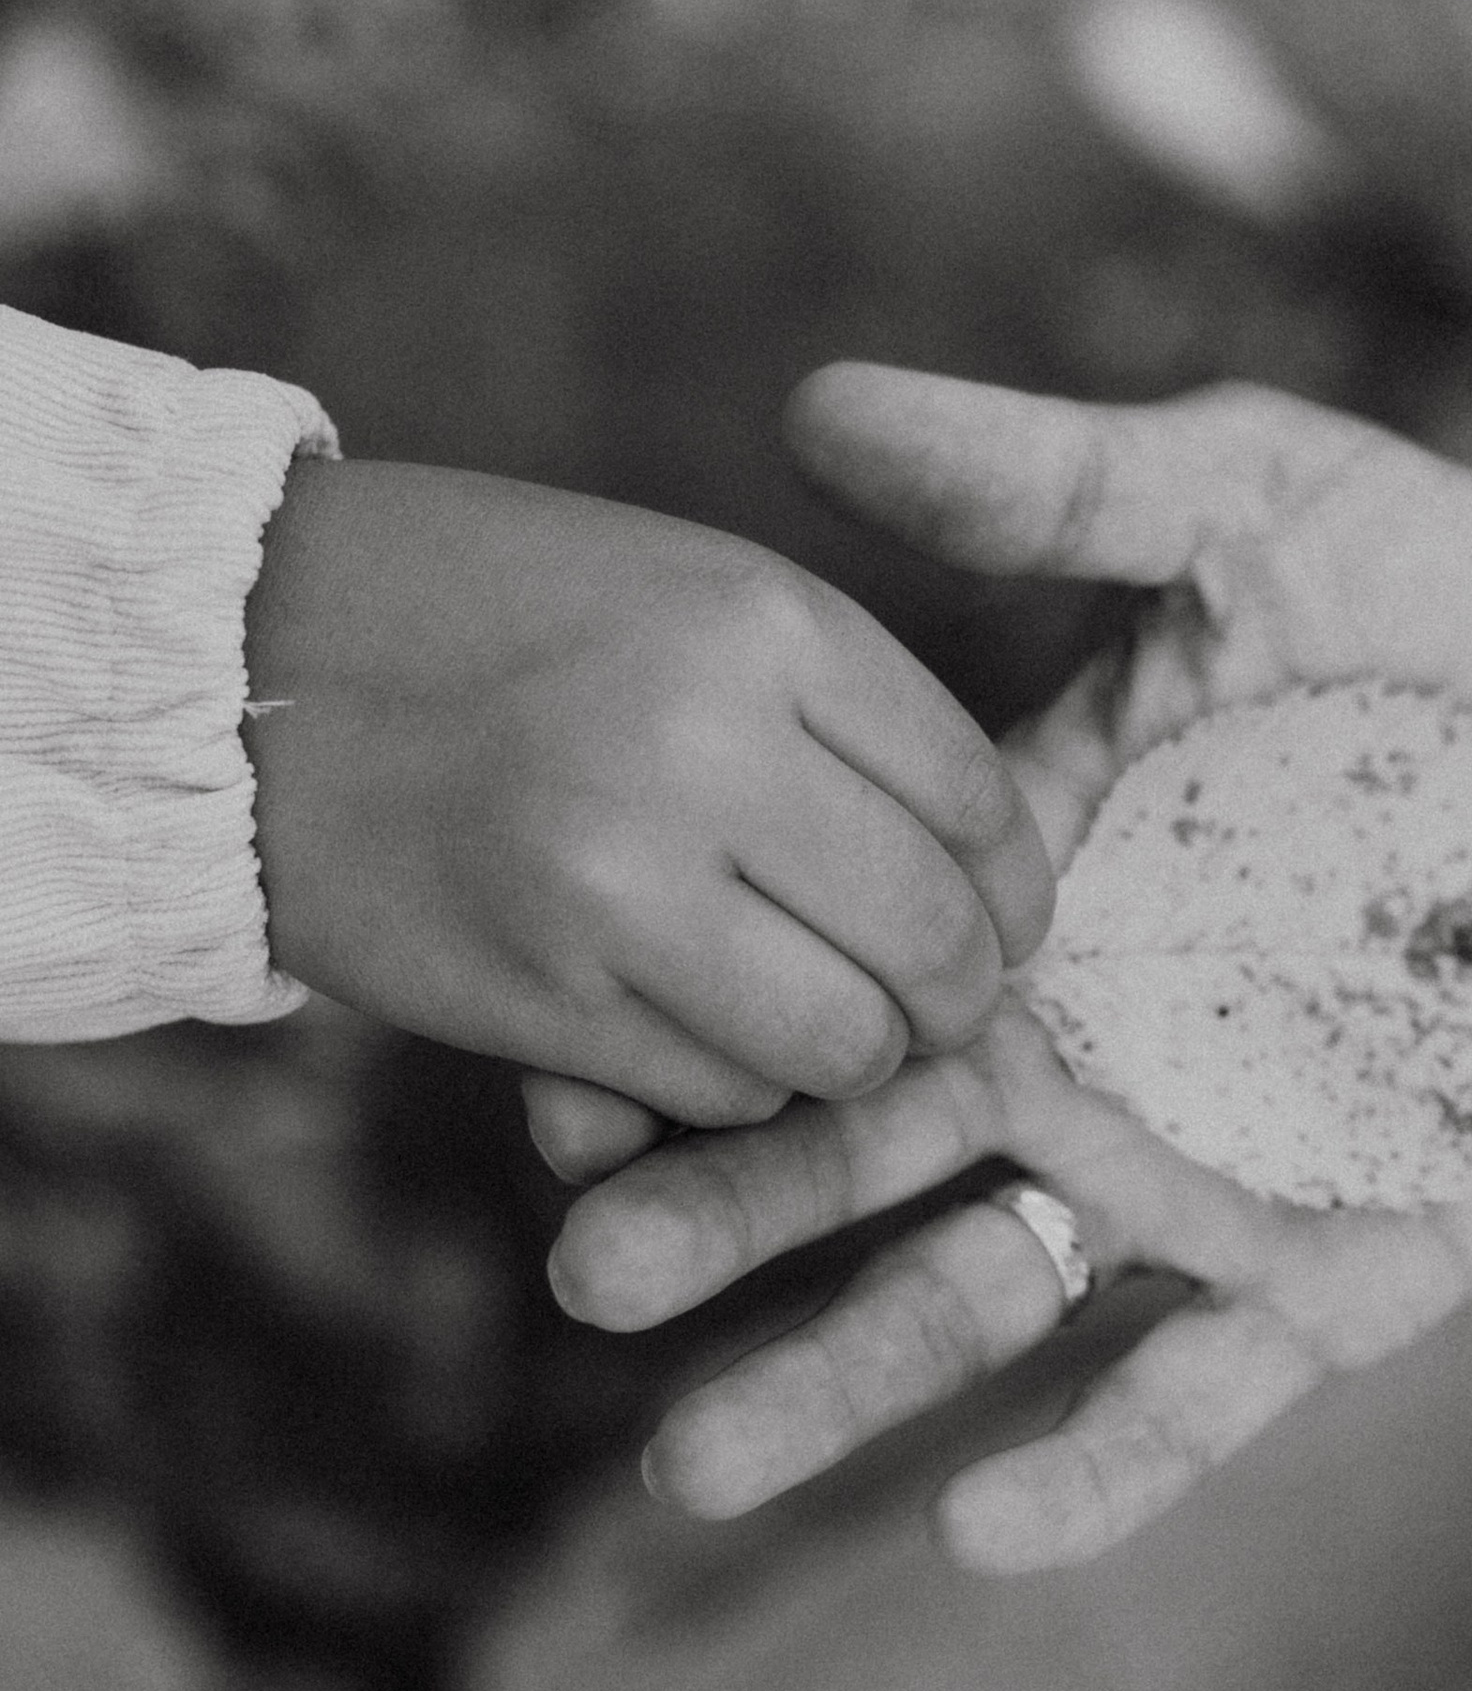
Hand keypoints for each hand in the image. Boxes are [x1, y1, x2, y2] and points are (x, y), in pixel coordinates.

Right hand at [244, 459, 1053, 1121]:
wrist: (242, 660)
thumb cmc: (495, 621)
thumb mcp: (687, 594)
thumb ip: (839, 713)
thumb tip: (995, 882)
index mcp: (765, 622)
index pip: (977, 799)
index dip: (1011, 886)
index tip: (999, 919)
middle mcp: (709, 745)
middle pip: (934, 938)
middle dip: (951, 997)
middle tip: (925, 1004)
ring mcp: (621, 878)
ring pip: (844, 1044)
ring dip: (843, 1058)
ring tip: (807, 1021)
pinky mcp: (545, 993)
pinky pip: (723, 1096)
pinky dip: (730, 1093)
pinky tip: (686, 1031)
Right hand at [544, 370, 1471, 1565]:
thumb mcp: (1267, 506)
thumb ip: (1062, 485)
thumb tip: (820, 402)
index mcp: (1022, 884)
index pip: (816, 962)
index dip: (690, 1021)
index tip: (563, 1070)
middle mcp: (1074, 1046)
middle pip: (854, 1153)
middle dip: (715, 1223)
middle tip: (580, 1273)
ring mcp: (1196, 1170)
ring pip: (984, 1296)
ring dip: (840, 1381)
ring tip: (695, 1463)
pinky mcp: (1338, 1270)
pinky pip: (1198, 1390)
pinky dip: (1099, 1467)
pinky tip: (983, 1532)